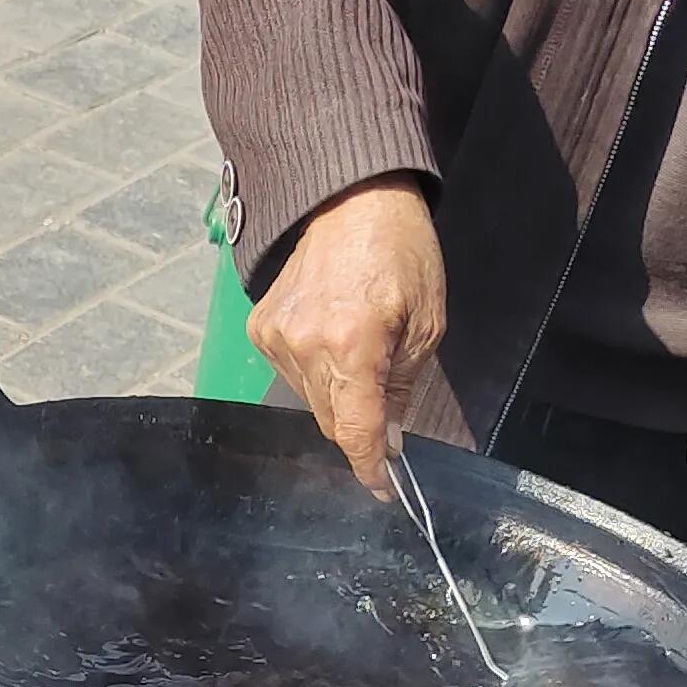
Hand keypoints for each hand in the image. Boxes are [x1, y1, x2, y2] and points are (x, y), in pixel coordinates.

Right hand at [249, 177, 446, 496]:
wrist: (352, 199)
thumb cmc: (402, 253)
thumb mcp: (426, 324)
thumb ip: (402, 387)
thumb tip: (387, 440)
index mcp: (352, 345)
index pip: (354, 431)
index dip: (369, 468)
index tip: (383, 488)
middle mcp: (304, 346)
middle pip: (331, 422)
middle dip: (360, 427)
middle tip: (387, 411)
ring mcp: (275, 338)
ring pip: (311, 401)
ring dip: (338, 397)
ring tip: (360, 353)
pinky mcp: (260, 328)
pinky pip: (291, 374)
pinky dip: (316, 373)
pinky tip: (333, 338)